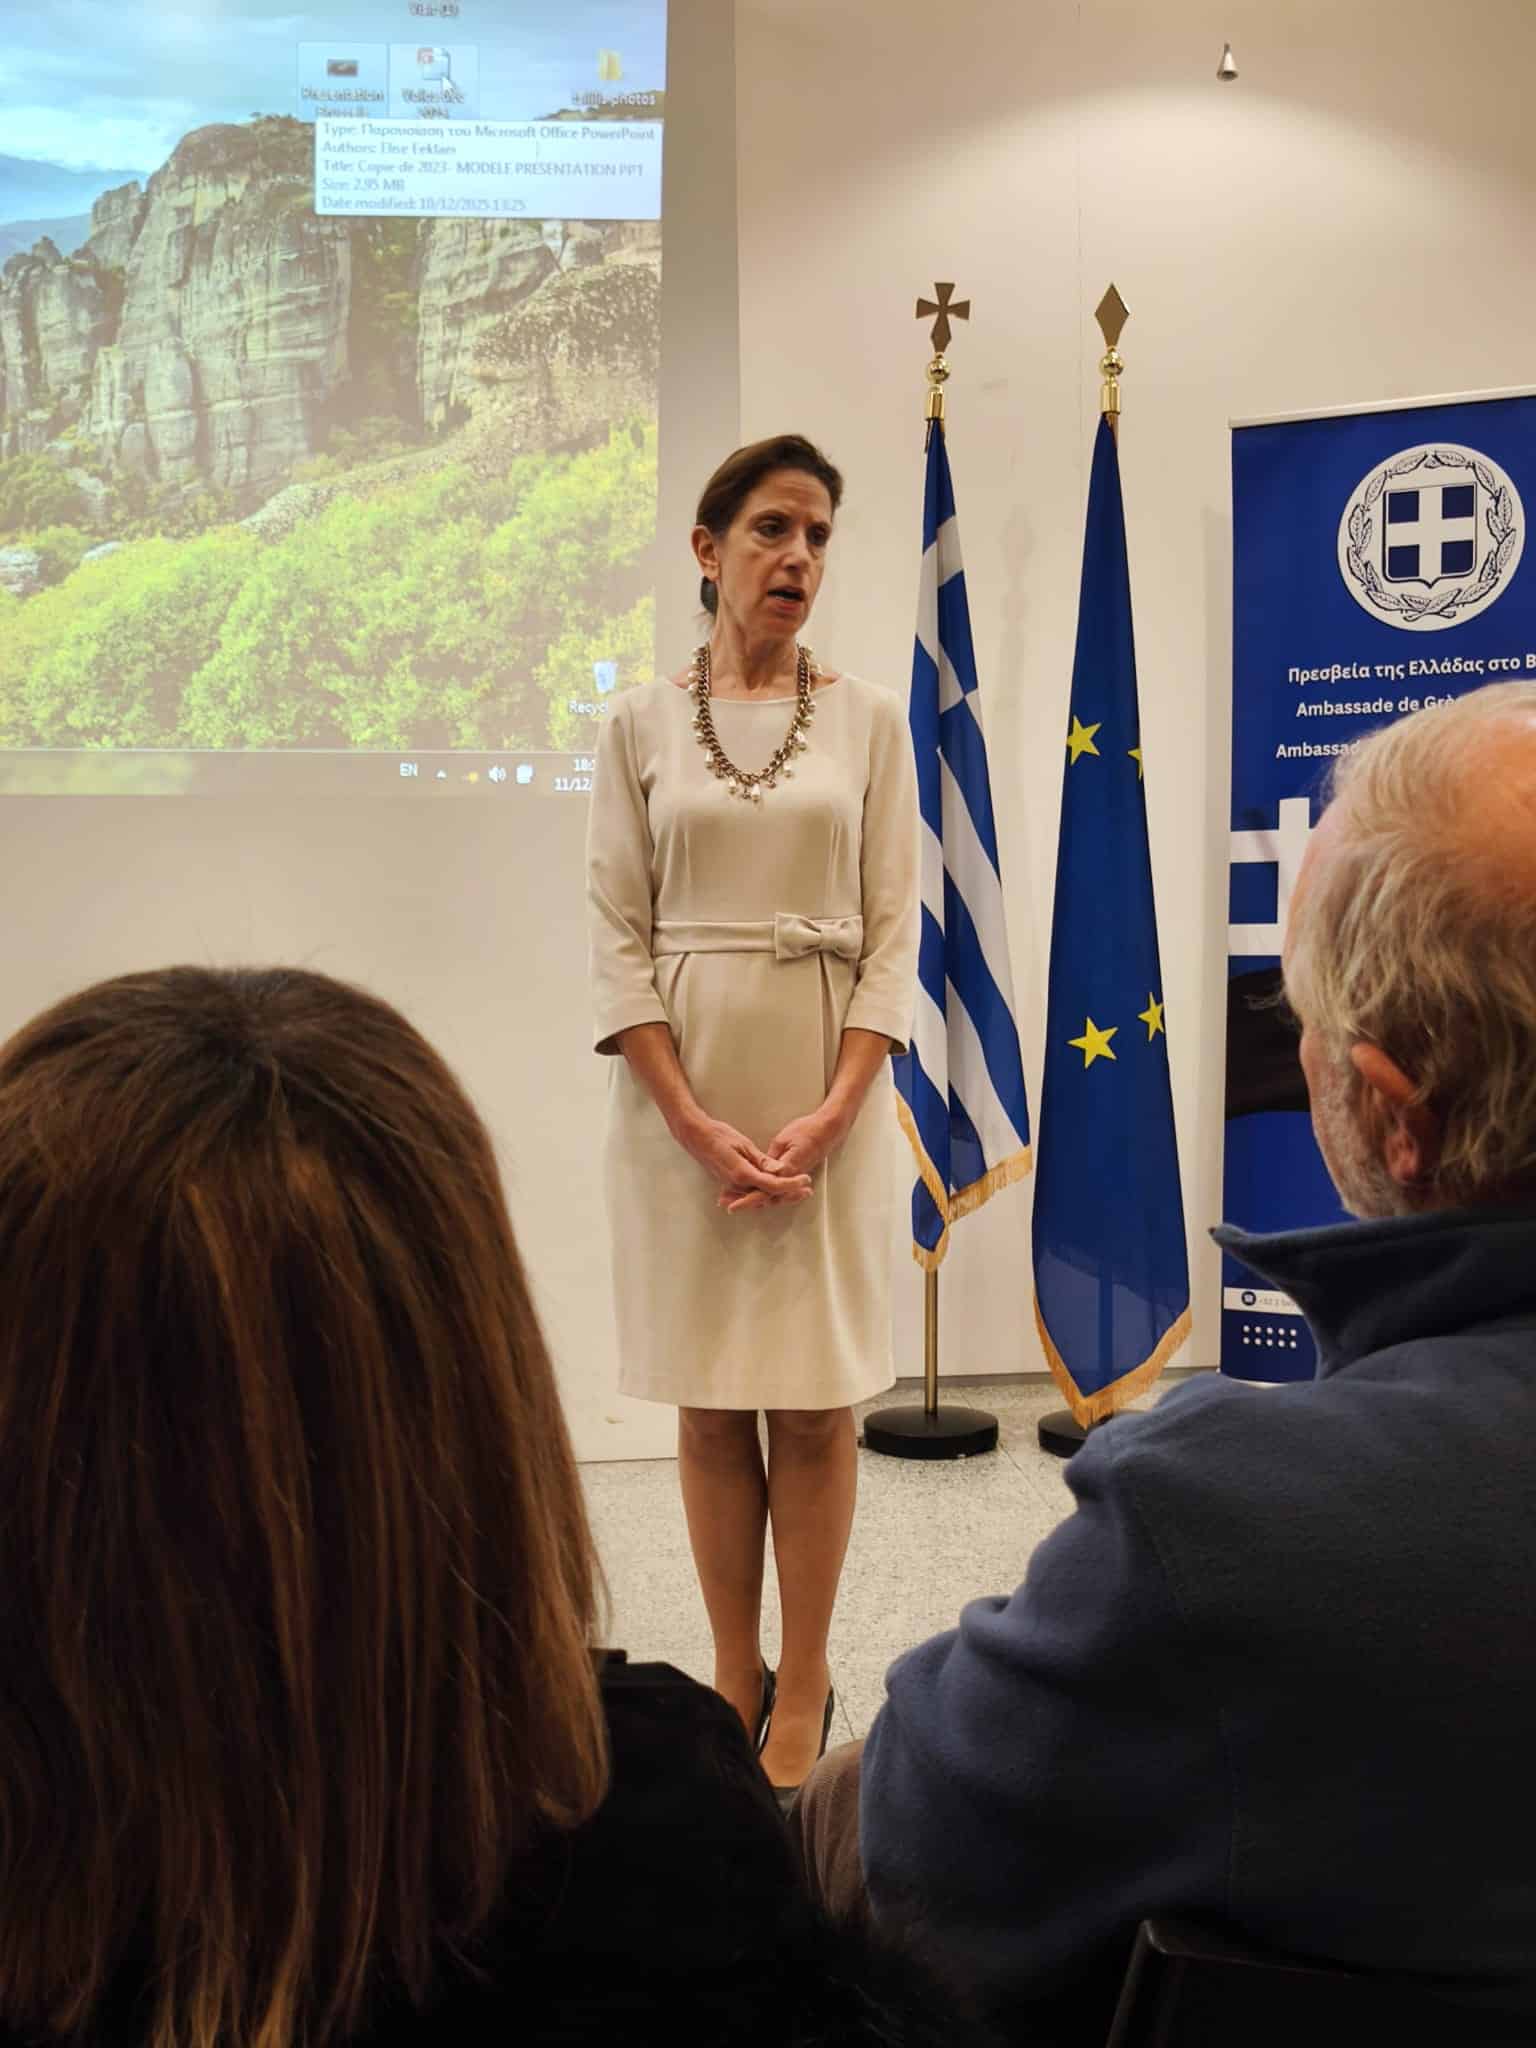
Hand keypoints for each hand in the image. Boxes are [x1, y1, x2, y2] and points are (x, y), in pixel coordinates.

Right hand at [676, 1113, 813, 1205]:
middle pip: (769, 1195)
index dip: (791, 1184)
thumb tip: (779, 1171)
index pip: (773, 1185)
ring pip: (760, 1195)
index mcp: (742, 1174)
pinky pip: (751, 1192)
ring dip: (780, 1194)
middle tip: (807, 1190)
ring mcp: (732, 1186)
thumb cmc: (719, 1136)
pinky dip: (766, 1191)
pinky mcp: (730, 1183)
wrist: (696, 1137)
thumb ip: (762, 1161)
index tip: (805, 1180)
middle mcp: (737, 1184)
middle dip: (789, 1194)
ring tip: (798, 1190)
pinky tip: (777, 1189)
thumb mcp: (744, 1145)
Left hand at [719, 1109, 846, 1212]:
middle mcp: (790, 1178)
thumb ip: (770, 1159)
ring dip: (755, 1198)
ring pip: (772, 1195)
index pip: (764, 1190)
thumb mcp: (783, 1140)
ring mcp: (793, 1177)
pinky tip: (754, 1190)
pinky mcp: (794, 1173)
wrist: (828, 1129)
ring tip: (734, 1199)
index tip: (733, 1204)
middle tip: (725, 1204)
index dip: (747, 1199)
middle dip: (747, 1201)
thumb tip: (760, 1173)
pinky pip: (778, 1188)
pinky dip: (765, 1191)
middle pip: (767, 1197)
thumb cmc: (806, 1131)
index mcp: (786, 1170)